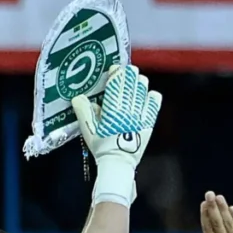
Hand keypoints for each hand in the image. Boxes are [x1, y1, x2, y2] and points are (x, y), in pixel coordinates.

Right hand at [68, 63, 160, 207]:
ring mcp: (139, 116)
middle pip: (130, 86)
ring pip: (142, 93)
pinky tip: (151, 93)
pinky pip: (153, 106)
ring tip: (138, 79)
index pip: (115, 86)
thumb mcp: (88, 131)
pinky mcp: (148, 124)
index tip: (115, 69)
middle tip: (128, 70)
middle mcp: (127, 110)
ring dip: (140, 84)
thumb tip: (79, 97)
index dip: (116, 74)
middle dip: (129, 76)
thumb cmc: (101, 148)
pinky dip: (153, 98)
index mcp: (111, 110)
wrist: (118, 163)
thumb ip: (83, 113)